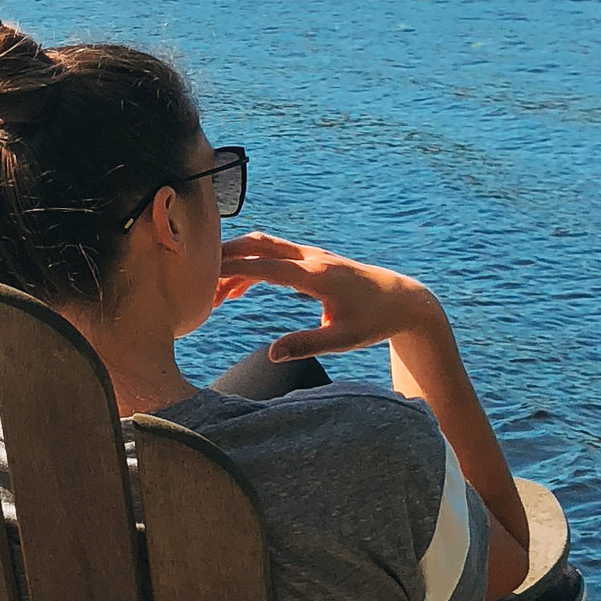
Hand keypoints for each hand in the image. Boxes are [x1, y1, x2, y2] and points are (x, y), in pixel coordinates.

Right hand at [215, 230, 444, 360]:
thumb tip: (271, 355)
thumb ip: (306, 345)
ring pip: (264, 247)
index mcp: (317, 276)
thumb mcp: (343, 339)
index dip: (234, 269)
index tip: (205, 276)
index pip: (266, 266)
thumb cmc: (375, 322)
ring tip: (213, 295)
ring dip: (236, 263)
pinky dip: (251, 267)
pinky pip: (274, 256)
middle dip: (226, 257)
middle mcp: (312, 258)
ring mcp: (312, 255)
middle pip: (259, 245)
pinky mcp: (312, 260)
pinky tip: (236, 292)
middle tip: (197, 278)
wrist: (403, 301)